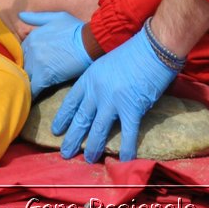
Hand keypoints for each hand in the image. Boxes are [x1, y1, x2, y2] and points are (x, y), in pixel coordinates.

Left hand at [19, 11, 93, 94]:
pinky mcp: (44, 76)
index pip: (22, 52)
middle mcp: (31, 50)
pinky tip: (30, 100)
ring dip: (28, 83)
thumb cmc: (75, 29)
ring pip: (25, 77)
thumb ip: (36, 18)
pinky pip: (32, 89)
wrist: (89, 42)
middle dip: (28, 72)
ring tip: (29, 90)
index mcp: (32, 37)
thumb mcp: (55, 17)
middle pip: (23, 65)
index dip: (28, 60)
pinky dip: (31, 94)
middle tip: (32, 79)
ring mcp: (36, 63)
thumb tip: (19, 15)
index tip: (33, 65)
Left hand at [52, 28, 177, 162]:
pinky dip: (125, 149)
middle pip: (80, 119)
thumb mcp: (105, 63)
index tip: (56, 130)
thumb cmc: (132, 51)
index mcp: (89, 78)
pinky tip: (123, 161)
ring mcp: (113, 101)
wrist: (152, 46)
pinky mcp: (132, 108)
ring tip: (89, 159)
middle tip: (65, 153)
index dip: (63, 118)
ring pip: (98, 130)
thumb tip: (98, 99)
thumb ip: (99, 81)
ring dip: (93, 147)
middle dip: (72, 139)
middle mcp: (97, 91)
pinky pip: (127, 134)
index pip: (71, 102)